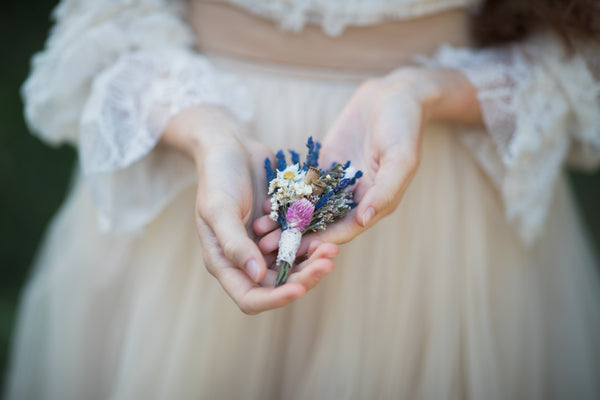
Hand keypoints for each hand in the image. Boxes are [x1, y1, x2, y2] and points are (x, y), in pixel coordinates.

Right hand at [163, 106, 337, 313]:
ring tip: (332, 249)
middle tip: (327, 262)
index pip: (250, 298)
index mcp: (224, 262)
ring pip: (293, 267)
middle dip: (304, 278)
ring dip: (313, 262)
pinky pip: (299, 245)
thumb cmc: (217, 177)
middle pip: (278, 285)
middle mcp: (246, 259)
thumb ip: (235, 244)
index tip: (299, 289)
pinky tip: (326, 235)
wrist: (230, 146)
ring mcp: (264, 245)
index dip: (274, 299)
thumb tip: (256, 276)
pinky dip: (312, 244)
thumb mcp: (220, 209)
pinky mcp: (279, 229)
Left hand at [255, 67, 481, 252]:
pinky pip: (302, 184)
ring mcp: (337, 184)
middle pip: (322, 224)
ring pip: (308, 207)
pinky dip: (285, 194)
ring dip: (286, 220)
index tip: (297, 250)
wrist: (393, 95)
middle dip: (296, 236)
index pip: (346, 229)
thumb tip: (364, 220)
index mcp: (375, 203)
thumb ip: (385, 190)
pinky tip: (266, 202)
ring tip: (260, 229)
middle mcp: (354, 199)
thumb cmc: (404, 126)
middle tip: (268, 246)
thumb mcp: (402, 158)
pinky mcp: (323, 167)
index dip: (322, 241)